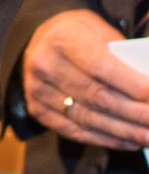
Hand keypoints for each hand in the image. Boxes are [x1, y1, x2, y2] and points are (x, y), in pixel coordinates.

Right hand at [22, 8, 148, 149]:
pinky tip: (129, 142)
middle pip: (97, 97)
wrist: (42, 41)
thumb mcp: (100, 31)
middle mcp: (45, 64)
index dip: (134, 86)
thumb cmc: (80, 36)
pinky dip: (106, 140)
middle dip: (136, 114)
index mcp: (63, 38)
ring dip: (125, 132)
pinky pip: (74, 131)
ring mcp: (37, 89)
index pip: (101, 67)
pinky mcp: (37, 109)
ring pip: (88, 118)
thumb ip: (122, 58)